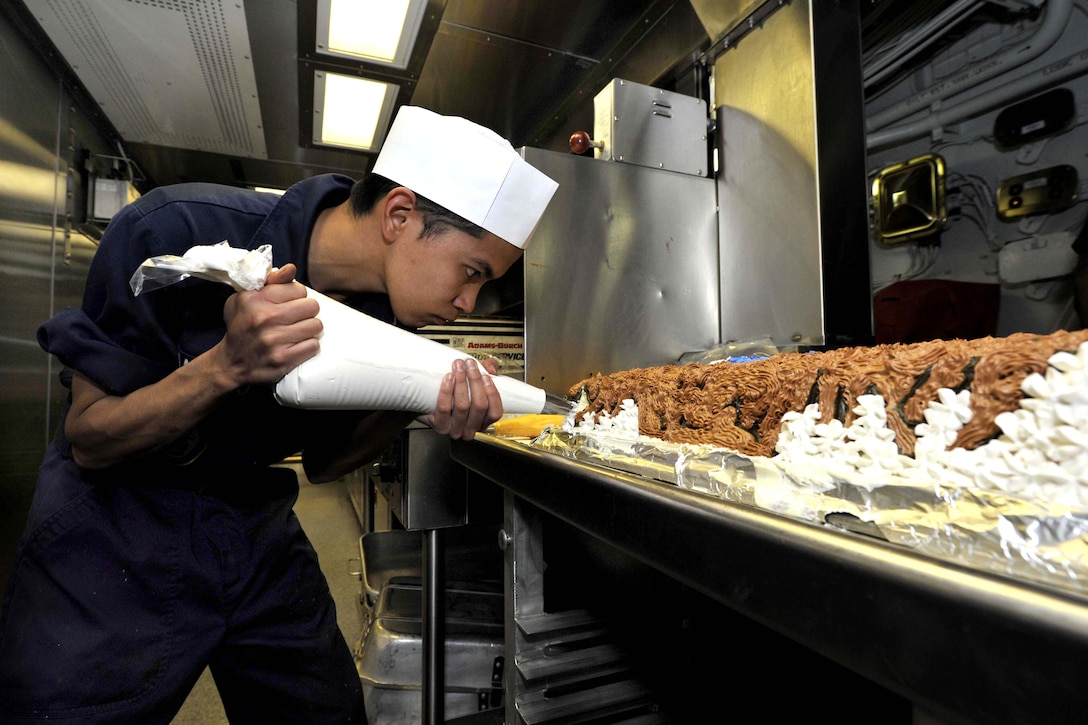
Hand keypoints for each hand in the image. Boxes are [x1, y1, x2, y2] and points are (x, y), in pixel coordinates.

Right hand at [217, 263, 321, 385]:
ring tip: (297, 331)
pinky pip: (313, 346)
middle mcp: (264, 318)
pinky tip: (296, 345)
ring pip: (316, 326)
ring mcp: (273, 340)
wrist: (231, 364)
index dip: (296, 296)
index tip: (288, 303)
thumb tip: (291, 268)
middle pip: (312, 306)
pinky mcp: (282, 359)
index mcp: (255, 299)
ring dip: (309, 329)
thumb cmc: (241, 326)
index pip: (299, 289)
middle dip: (306, 311)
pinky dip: (308, 346)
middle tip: (296, 318)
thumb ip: (270, 281)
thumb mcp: (246, 298)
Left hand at [423, 357, 502, 439]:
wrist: (426, 404)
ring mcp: (455, 429)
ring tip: (458, 367)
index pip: (495, 412)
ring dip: (461, 382)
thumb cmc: (453, 395)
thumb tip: (490, 368)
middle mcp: (471, 429)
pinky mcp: (439, 426)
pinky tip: (448, 378)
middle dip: (475, 381)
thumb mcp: (473, 384)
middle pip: (479, 406)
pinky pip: (444, 409)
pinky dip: (446, 392)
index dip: (492, 393)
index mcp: (483, 422)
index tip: (485, 375)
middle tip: (469, 364)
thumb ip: (487, 372)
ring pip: (462, 406)